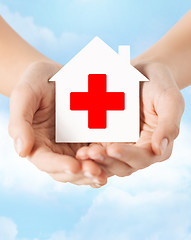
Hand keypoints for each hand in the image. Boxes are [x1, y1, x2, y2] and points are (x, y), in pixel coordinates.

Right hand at [8, 61, 106, 186]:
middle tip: (96, 172)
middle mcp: (55, 149)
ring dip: (94, 172)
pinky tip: (115, 160)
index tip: (73, 166)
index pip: (45, 161)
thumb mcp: (25, 95)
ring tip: (106, 173)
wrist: (54, 75)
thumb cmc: (36, 82)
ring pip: (83, 167)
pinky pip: (96, 154)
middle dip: (81, 174)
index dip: (59, 166)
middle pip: (66, 170)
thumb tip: (21, 151)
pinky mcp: (87, 139)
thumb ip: (20, 123)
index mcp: (37, 143)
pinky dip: (104, 160)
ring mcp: (72, 146)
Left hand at [76, 62, 184, 176]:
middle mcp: (138, 149)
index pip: (143, 158)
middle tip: (92, 153)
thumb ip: (169, 124)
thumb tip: (159, 149)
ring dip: (96, 162)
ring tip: (82, 154)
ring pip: (109, 162)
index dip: (128, 156)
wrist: (142, 73)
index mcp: (155, 144)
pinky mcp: (108, 139)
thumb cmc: (159, 84)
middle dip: (108, 161)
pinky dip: (90, 154)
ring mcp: (122, 145)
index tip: (113, 148)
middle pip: (123, 165)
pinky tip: (79, 150)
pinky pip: (99, 151)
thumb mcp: (169, 99)